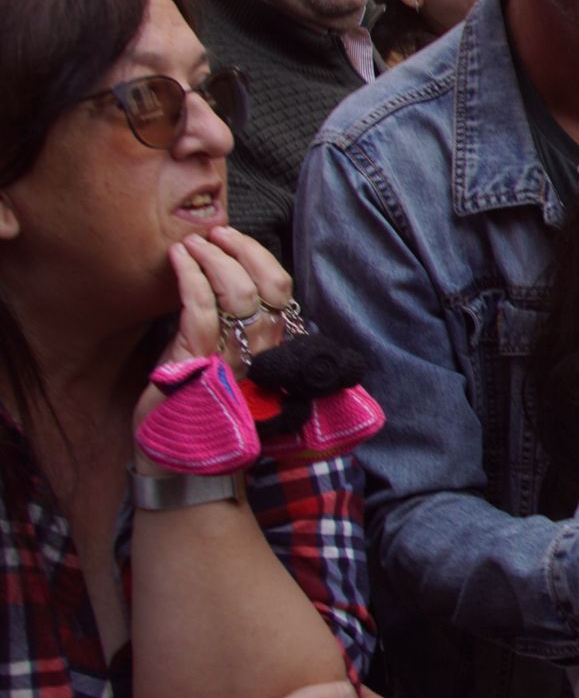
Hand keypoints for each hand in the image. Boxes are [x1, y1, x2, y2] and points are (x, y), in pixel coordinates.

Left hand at [135, 227, 296, 458]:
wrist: (183, 464)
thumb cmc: (203, 412)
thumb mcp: (228, 368)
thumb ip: (234, 334)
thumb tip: (224, 287)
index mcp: (274, 351)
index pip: (282, 294)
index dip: (261, 260)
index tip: (237, 240)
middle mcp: (263, 353)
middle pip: (267, 287)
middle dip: (241, 250)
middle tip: (216, 233)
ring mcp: (235, 359)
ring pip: (237, 294)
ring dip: (213, 258)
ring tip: (192, 243)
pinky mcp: (201, 365)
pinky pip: (201, 310)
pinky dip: (189, 278)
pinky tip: (178, 260)